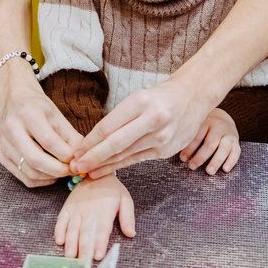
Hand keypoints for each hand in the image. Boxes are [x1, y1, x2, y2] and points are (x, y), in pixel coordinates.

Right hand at [0, 62, 82, 187]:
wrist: (12, 99)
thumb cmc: (37, 106)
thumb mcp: (56, 114)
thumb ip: (70, 135)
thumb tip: (83, 156)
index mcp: (28, 114)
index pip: (48, 141)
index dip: (66, 155)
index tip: (78, 159)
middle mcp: (12, 129)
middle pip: (35, 160)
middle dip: (58, 170)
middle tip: (72, 171)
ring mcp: (5, 145)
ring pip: (29, 171)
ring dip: (50, 177)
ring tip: (63, 171)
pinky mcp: (2, 157)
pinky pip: (23, 177)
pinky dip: (40, 180)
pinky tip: (50, 174)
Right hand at [55, 174, 135, 260]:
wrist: (94, 172)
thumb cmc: (111, 190)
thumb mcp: (125, 199)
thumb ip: (128, 217)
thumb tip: (131, 234)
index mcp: (104, 210)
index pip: (102, 229)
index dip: (99, 243)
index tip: (97, 256)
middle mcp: (89, 211)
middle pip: (86, 232)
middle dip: (84, 249)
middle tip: (83, 263)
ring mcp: (76, 209)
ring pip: (72, 228)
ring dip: (71, 243)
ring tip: (70, 257)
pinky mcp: (67, 208)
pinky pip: (61, 220)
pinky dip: (59, 230)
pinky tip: (59, 241)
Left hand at [70, 74, 212, 177]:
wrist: (193, 96)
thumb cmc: (160, 96)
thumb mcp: (139, 97)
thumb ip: (120, 117)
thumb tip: (93, 139)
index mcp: (141, 101)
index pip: (109, 125)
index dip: (90, 141)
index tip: (76, 150)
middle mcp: (152, 119)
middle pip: (115, 143)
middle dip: (93, 157)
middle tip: (75, 166)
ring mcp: (160, 137)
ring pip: (125, 154)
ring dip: (103, 165)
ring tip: (86, 172)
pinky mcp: (165, 150)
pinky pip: (137, 160)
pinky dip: (119, 166)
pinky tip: (106, 170)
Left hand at [179, 108, 239, 174]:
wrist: (223, 120)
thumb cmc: (204, 127)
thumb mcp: (197, 126)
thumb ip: (189, 137)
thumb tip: (173, 149)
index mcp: (206, 121)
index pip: (197, 135)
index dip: (189, 148)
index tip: (182, 158)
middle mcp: (218, 127)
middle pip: (211, 143)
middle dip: (201, 156)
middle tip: (192, 167)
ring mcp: (229, 134)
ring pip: (224, 148)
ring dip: (216, 160)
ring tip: (209, 171)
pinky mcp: (236, 141)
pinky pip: (236, 151)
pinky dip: (231, 161)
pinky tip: (225, 169)